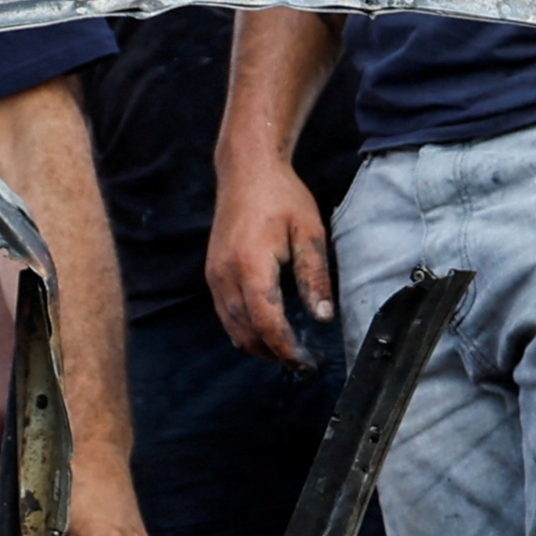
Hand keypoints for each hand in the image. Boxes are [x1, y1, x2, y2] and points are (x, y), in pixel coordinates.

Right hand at [206, 158, 337, 366]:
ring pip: (233, 329)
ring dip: (259, 346)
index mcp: (251, 266)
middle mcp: (225, 276)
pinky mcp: (212, 274)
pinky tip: (268, 331)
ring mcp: (214, 276)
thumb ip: (315, 277)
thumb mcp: (309, 233)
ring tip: (288, 352)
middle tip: (303, 363)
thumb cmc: (282, 197)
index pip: (267, 322)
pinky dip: (246, 331)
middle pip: (246, 333)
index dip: (286, 349)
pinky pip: (226, 315)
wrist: (246, 171)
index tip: (307, 363)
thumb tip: (323, 318)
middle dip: (274, 354)